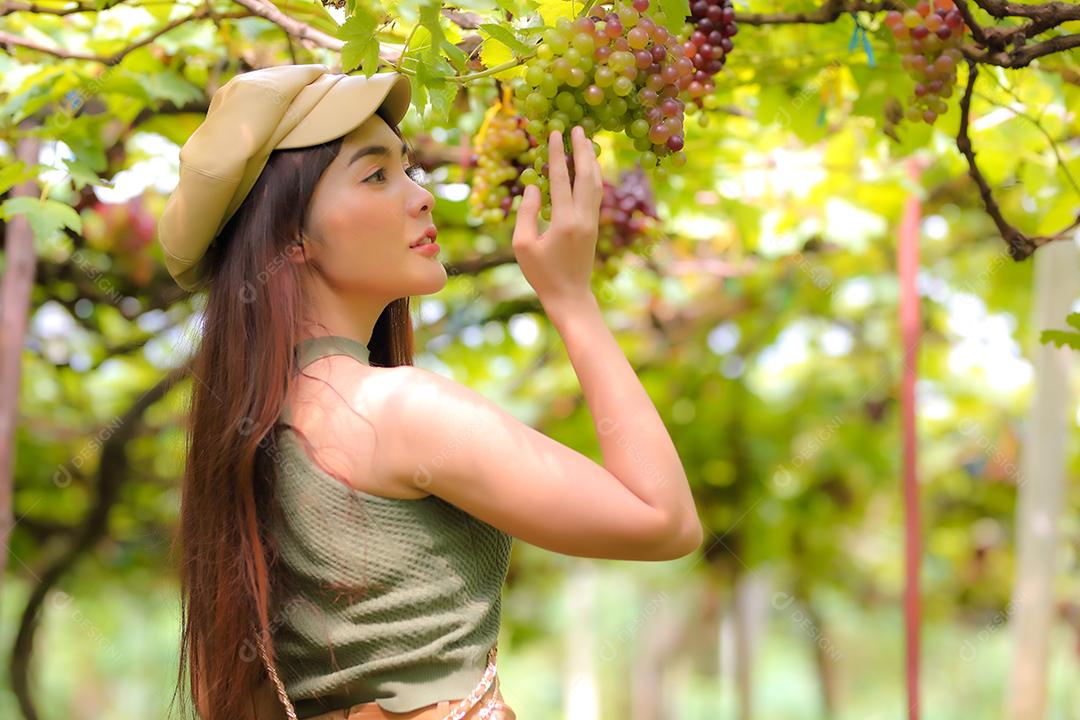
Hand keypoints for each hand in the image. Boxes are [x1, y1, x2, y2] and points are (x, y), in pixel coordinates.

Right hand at [512, 125, 602, 305]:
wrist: (570, 296)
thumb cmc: (541, 274)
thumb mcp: (523, 245)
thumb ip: (527, 213)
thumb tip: (534, 186)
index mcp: (564, 221)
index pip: (560, 179)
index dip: (557, 154)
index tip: (556, 133)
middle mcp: (582, 218)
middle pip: (586, 175)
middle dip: (582, 150)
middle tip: (578, 128)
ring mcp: (592, 222)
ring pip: (596, 184)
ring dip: (591, 161)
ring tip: (587, 141)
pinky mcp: (594, 227)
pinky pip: (596, 195)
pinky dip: (593, 176)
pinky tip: (590, 168)